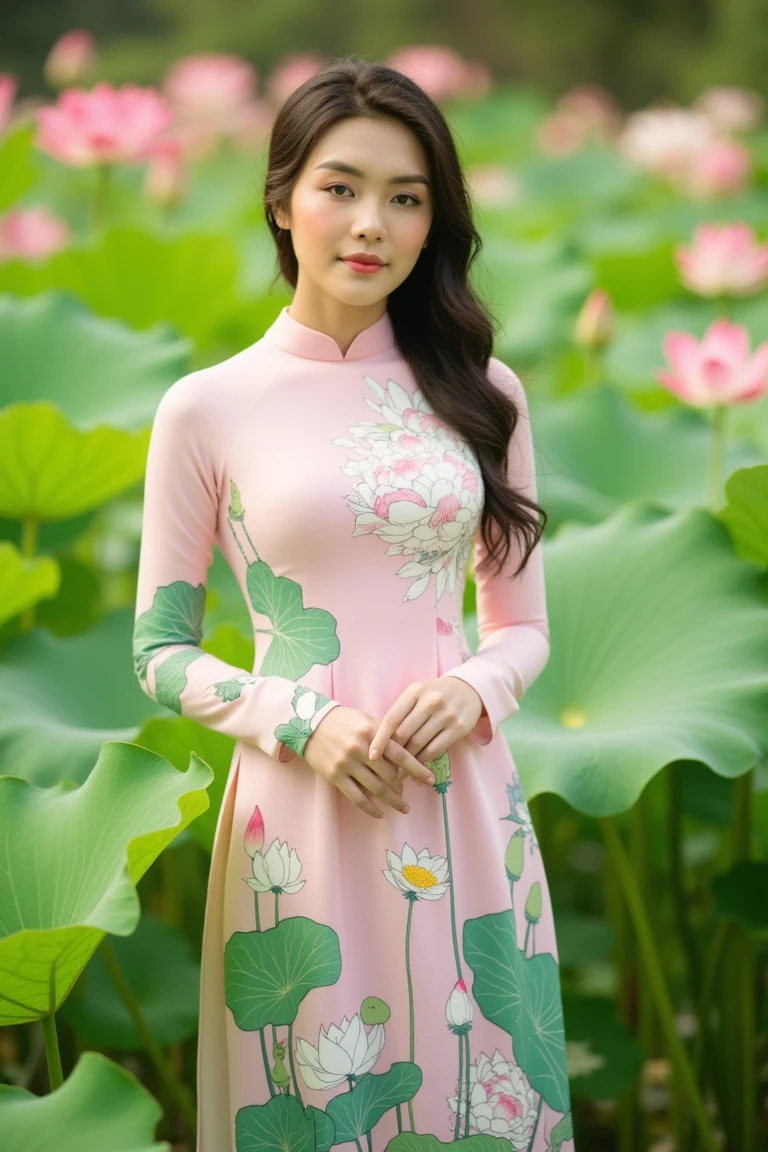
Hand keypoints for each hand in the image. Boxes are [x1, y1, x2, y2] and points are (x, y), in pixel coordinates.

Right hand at [302, 705, 436, 819]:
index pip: (400, 755)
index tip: (430, 780)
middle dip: (403, 787)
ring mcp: (347, 764)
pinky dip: (370, 808)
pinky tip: (380, 814)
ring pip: (375, 788)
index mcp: (372, 732)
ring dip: (392, 800)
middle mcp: (361, 749)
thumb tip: (404, 751)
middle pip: (389, 775)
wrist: (309, 723)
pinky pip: (356, 797)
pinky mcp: (335, 776)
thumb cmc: (341, 720)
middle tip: (410, 794)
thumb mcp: (365, 719)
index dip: (417, 769)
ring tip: (402, 807)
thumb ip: (384, 734)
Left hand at [367, 676, 485, 765]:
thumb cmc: (434, 695)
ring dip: (406, 760)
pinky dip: (422, 760)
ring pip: (418, 744)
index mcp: (415, 691)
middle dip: (392, 753)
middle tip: (384, 767)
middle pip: (404, 733)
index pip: (392, 718)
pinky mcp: (459, 728)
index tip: (371, 755)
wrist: (468, 689)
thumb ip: (400, 713)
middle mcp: (431, 701)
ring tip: (398, 771)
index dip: (380, 739)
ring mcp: (447, 714)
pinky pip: (434, 750)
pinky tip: (416, 765)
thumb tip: (379, 742)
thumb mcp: (416, 694)